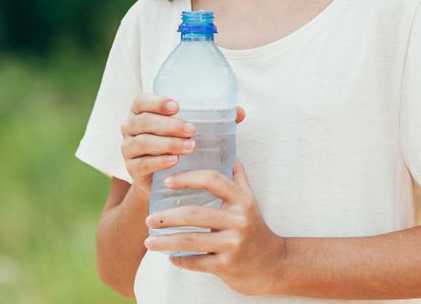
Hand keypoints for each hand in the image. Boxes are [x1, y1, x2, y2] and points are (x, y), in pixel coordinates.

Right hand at [120, 94, 245, 196]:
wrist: (163, 178)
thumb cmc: (179, 142)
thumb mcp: (191, 128)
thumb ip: (214, 118)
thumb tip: (239, 112)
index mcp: (142, 111)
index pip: (141, 101)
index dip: (156, 102)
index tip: (177, 106)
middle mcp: (130, 127)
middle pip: (143, 121)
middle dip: (168, 125)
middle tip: (192, 130)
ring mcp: (128, 148)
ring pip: (142, 142)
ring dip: (167, 143)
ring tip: (189, 147)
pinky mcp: (132, 170)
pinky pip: (141, 164)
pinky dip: (158, 162)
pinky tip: (174, 161)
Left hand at [144, 160, 286, 296]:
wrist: (272, 264)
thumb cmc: (255, 229)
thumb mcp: (251, 202)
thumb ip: (239, 178)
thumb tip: (229, 154)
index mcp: (242, 200)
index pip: (212, 180)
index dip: (187, 178)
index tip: (167, 182)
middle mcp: (239, 220)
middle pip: (194, 213)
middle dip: (166, 217)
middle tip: (149, 218)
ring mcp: (233, 244)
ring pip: (190, 240)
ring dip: (165, 241)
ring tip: (148, 241)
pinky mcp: (227, 266)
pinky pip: (196, 262)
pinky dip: (179, 260)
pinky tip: (169, 257)